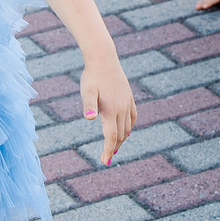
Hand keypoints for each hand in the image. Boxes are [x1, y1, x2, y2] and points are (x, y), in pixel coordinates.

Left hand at [79, 51, 136, 165]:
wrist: (104, 59)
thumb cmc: (92, 76)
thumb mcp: (87, 91)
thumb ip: (88, 105)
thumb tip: (89, 118)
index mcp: (111, 110)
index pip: (111, 136)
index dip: (108, 150)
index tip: (104, 162)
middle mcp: (122, 109)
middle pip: (120, 135)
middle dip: (113, 148)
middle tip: (105, 159)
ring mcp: (127, 103)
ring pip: (127, 128)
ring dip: (120, 139)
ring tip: (112, 148)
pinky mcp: (129, 98)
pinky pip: (132, 118)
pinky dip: (129, 128)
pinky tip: (125, 132)